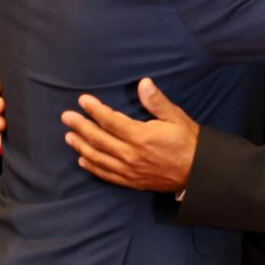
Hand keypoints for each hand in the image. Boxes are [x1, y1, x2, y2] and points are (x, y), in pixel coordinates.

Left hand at [60, 78, 198, 192]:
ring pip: (98, 157)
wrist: (198, 172)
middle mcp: (130, 154)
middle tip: (66, 117)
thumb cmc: (188, 142)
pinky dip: (92, 166)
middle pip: (98, 139)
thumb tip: (144, 83)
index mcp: (141, 136)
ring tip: (69, 136)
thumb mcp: (176, 117)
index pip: (110, 121)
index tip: (83, 100)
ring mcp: (129, 170)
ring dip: (81, 146)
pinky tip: (82, 160)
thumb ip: (157, 102)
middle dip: (80, 126)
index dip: (95, 110)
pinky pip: (105, 174)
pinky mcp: (130, 181)